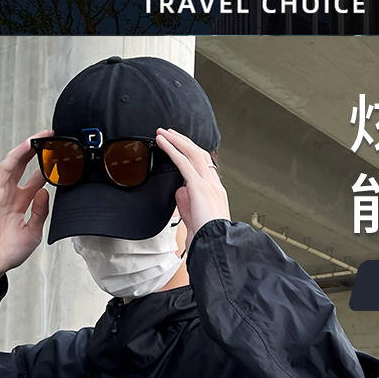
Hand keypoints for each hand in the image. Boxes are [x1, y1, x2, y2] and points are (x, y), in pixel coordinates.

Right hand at [0, 130, 53, 287]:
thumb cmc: (7, 252)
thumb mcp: (33, 231)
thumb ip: (40, 211)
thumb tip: (44, 192)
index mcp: (23, 203)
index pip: (37, 179)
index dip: (49, 168)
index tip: (62, 158)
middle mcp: (12, 194)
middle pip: (27, 165)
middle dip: (40, 151)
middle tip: (54, 139)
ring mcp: (2, 190)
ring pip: (16, 162)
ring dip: (29, 147)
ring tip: (43, 136)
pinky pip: (6, 168)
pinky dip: (17, 155)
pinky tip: (28, 146)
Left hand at [155, 128, 229, 254]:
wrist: (216, 244)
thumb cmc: (208, 238)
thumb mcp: (194, 218)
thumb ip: (187, 204)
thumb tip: (179, 191)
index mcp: (216, 192)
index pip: (205, 166)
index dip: (192, 153)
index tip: (181, 147)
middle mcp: (214, 185)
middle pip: (199, 154)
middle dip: (183, 142)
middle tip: (170, 133)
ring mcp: (208, 184)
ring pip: (192, 153)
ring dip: (176, 141)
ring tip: (163, 133)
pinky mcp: (198, 187)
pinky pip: (183, 162)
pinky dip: (172, 149)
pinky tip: (163, 142)